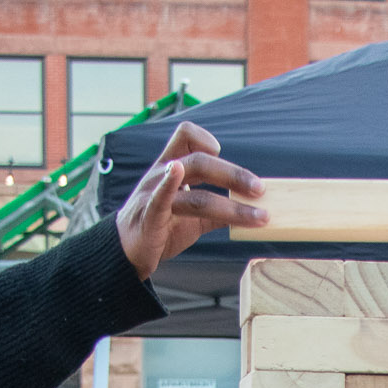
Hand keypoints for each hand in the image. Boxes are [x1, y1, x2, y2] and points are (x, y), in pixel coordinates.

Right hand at [112, 123, 265, 278]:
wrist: (128, 251)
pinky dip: (169, 183)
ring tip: (258, 215)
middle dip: (234, 175)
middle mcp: (163, 174)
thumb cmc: (159, 227)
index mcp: (172, 168)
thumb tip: (250, 211)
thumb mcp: (193, 217)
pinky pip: (161, 197)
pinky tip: (177, 173)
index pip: (187, 136)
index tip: (226, 162)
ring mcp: (154, 193)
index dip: (207, 142)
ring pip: (195, 191)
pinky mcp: (149, 215)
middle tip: (259, 190)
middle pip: (200, 161)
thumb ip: (217, 211)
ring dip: (230, 205)